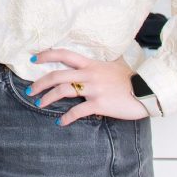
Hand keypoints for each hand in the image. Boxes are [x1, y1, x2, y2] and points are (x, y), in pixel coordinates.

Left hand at [28, 48, 148, 125]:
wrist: (147, 91)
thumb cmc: (130, 79)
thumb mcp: (114, 64)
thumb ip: (101, 62)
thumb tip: (97, 58)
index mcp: (90, 63)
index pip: (63, 54)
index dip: (46, 55)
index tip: (33, 59)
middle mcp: (89, 74)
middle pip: (57, 75)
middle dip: (40, 83)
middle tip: (29, 90)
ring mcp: (93, 89)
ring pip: (63, 91)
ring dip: (48, 98)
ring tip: (39, 104)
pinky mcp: (99, 104)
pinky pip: (78, 111)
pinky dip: (67, 117)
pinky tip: (60, 122)